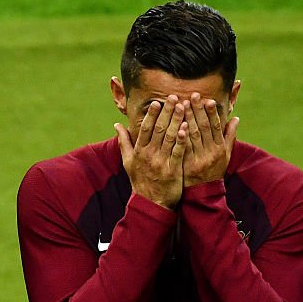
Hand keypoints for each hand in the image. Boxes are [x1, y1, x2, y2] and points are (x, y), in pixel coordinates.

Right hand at [115, 95, 186, 209]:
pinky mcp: (173, 171)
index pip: (145, 128)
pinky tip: (186, 128)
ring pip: (169, 138)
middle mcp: (149, 155)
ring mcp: (161, 162)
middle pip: (158, 129)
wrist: (151, 204)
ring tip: (183, 107)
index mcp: (139, 151)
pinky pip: (177, 152)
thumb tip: (116, 124)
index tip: (157, 102)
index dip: (151, 114)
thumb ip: (124, 142)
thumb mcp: (128, 162)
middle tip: (174, 97)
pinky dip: (181, 140)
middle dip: (166, 112)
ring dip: (176, 121)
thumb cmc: (141, 181)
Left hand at [182, 92, 239, 187]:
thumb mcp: (226, 155)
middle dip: (198, 110)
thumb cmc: (215, 171)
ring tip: (182, 104)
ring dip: (187, 118)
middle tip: (192, 95)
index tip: (208, 100)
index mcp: (220, 149)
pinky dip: (180, 135)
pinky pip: (183, 147)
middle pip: (204, 128)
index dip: (212, 113)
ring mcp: (198, 159)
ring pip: (193, 135)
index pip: (217, 127)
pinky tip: (176, 124)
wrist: (204, 193)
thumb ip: (230, 136)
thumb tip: (236, 118)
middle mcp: (211, 153)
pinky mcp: (187, 165)